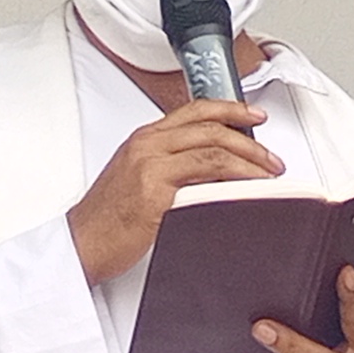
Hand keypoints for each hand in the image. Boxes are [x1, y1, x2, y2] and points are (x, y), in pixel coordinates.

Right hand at [67, 97, 279, 282]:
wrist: (81, 243)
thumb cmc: (107, 218)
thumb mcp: (137, 177)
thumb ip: (171, 165)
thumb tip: (214, 170)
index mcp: (145, 138)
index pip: (195, 110)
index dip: (231, 109)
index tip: (255, 115)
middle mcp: (148, 145)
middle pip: (212, 129)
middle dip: (251, 142)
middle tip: (272, 158)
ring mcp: (150, 167)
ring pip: (214, 152)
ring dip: (249, 163)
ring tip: (268, 177)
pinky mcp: (155, 193)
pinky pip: (204, 182)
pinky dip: (232, 185)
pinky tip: (246, 194)